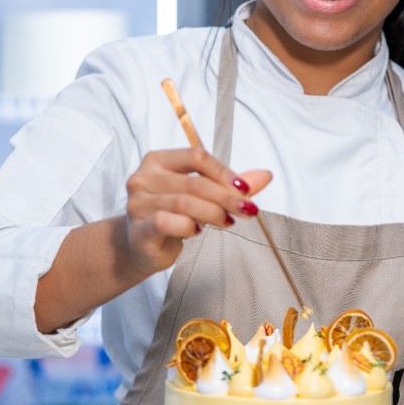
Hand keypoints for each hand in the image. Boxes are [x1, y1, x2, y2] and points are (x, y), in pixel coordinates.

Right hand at [124, 147, 271, 274]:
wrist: (141, 248)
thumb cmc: (172, 217)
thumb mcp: (201, 197)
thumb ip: (230, 185)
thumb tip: (266, 176)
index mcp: (158, 160)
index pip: (196, 156)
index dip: (224, 172)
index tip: (244, 189)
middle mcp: (143, 178)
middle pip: (194, 181)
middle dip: (226, 197)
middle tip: (245, 210)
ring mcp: (138, 203)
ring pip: (184, 202)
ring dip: (212, 213)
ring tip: (225, 222)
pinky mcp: (139, 229)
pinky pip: (166, 222)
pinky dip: (188, 226)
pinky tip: (197, 231)